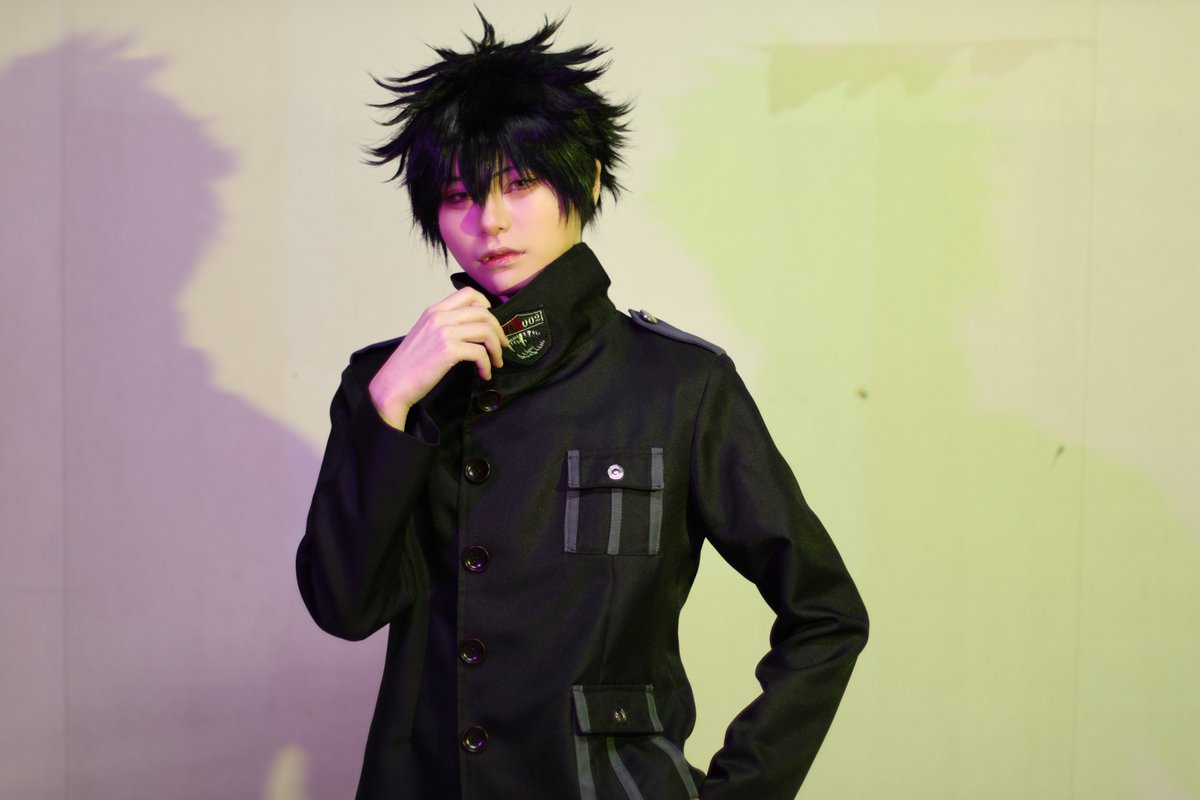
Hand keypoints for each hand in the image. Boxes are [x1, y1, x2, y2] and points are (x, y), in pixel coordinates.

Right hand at [368, 287, 508, 429]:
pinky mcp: (448, 350)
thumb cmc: (410, 365)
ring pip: (486, 330)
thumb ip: (445, 327)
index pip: (468, 293)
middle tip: (502, 347)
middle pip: (483, 312)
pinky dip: (487, 365)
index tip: (492, 323)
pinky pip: (480, 352)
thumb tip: (472, 330)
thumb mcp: (425, 335)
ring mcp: (444, 332)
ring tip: (496, 363)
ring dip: (496, 349)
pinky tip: (484, 374)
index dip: (487, 306)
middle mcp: (439, 317)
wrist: (393, 384)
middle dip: (498, 330)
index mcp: (434, 311)